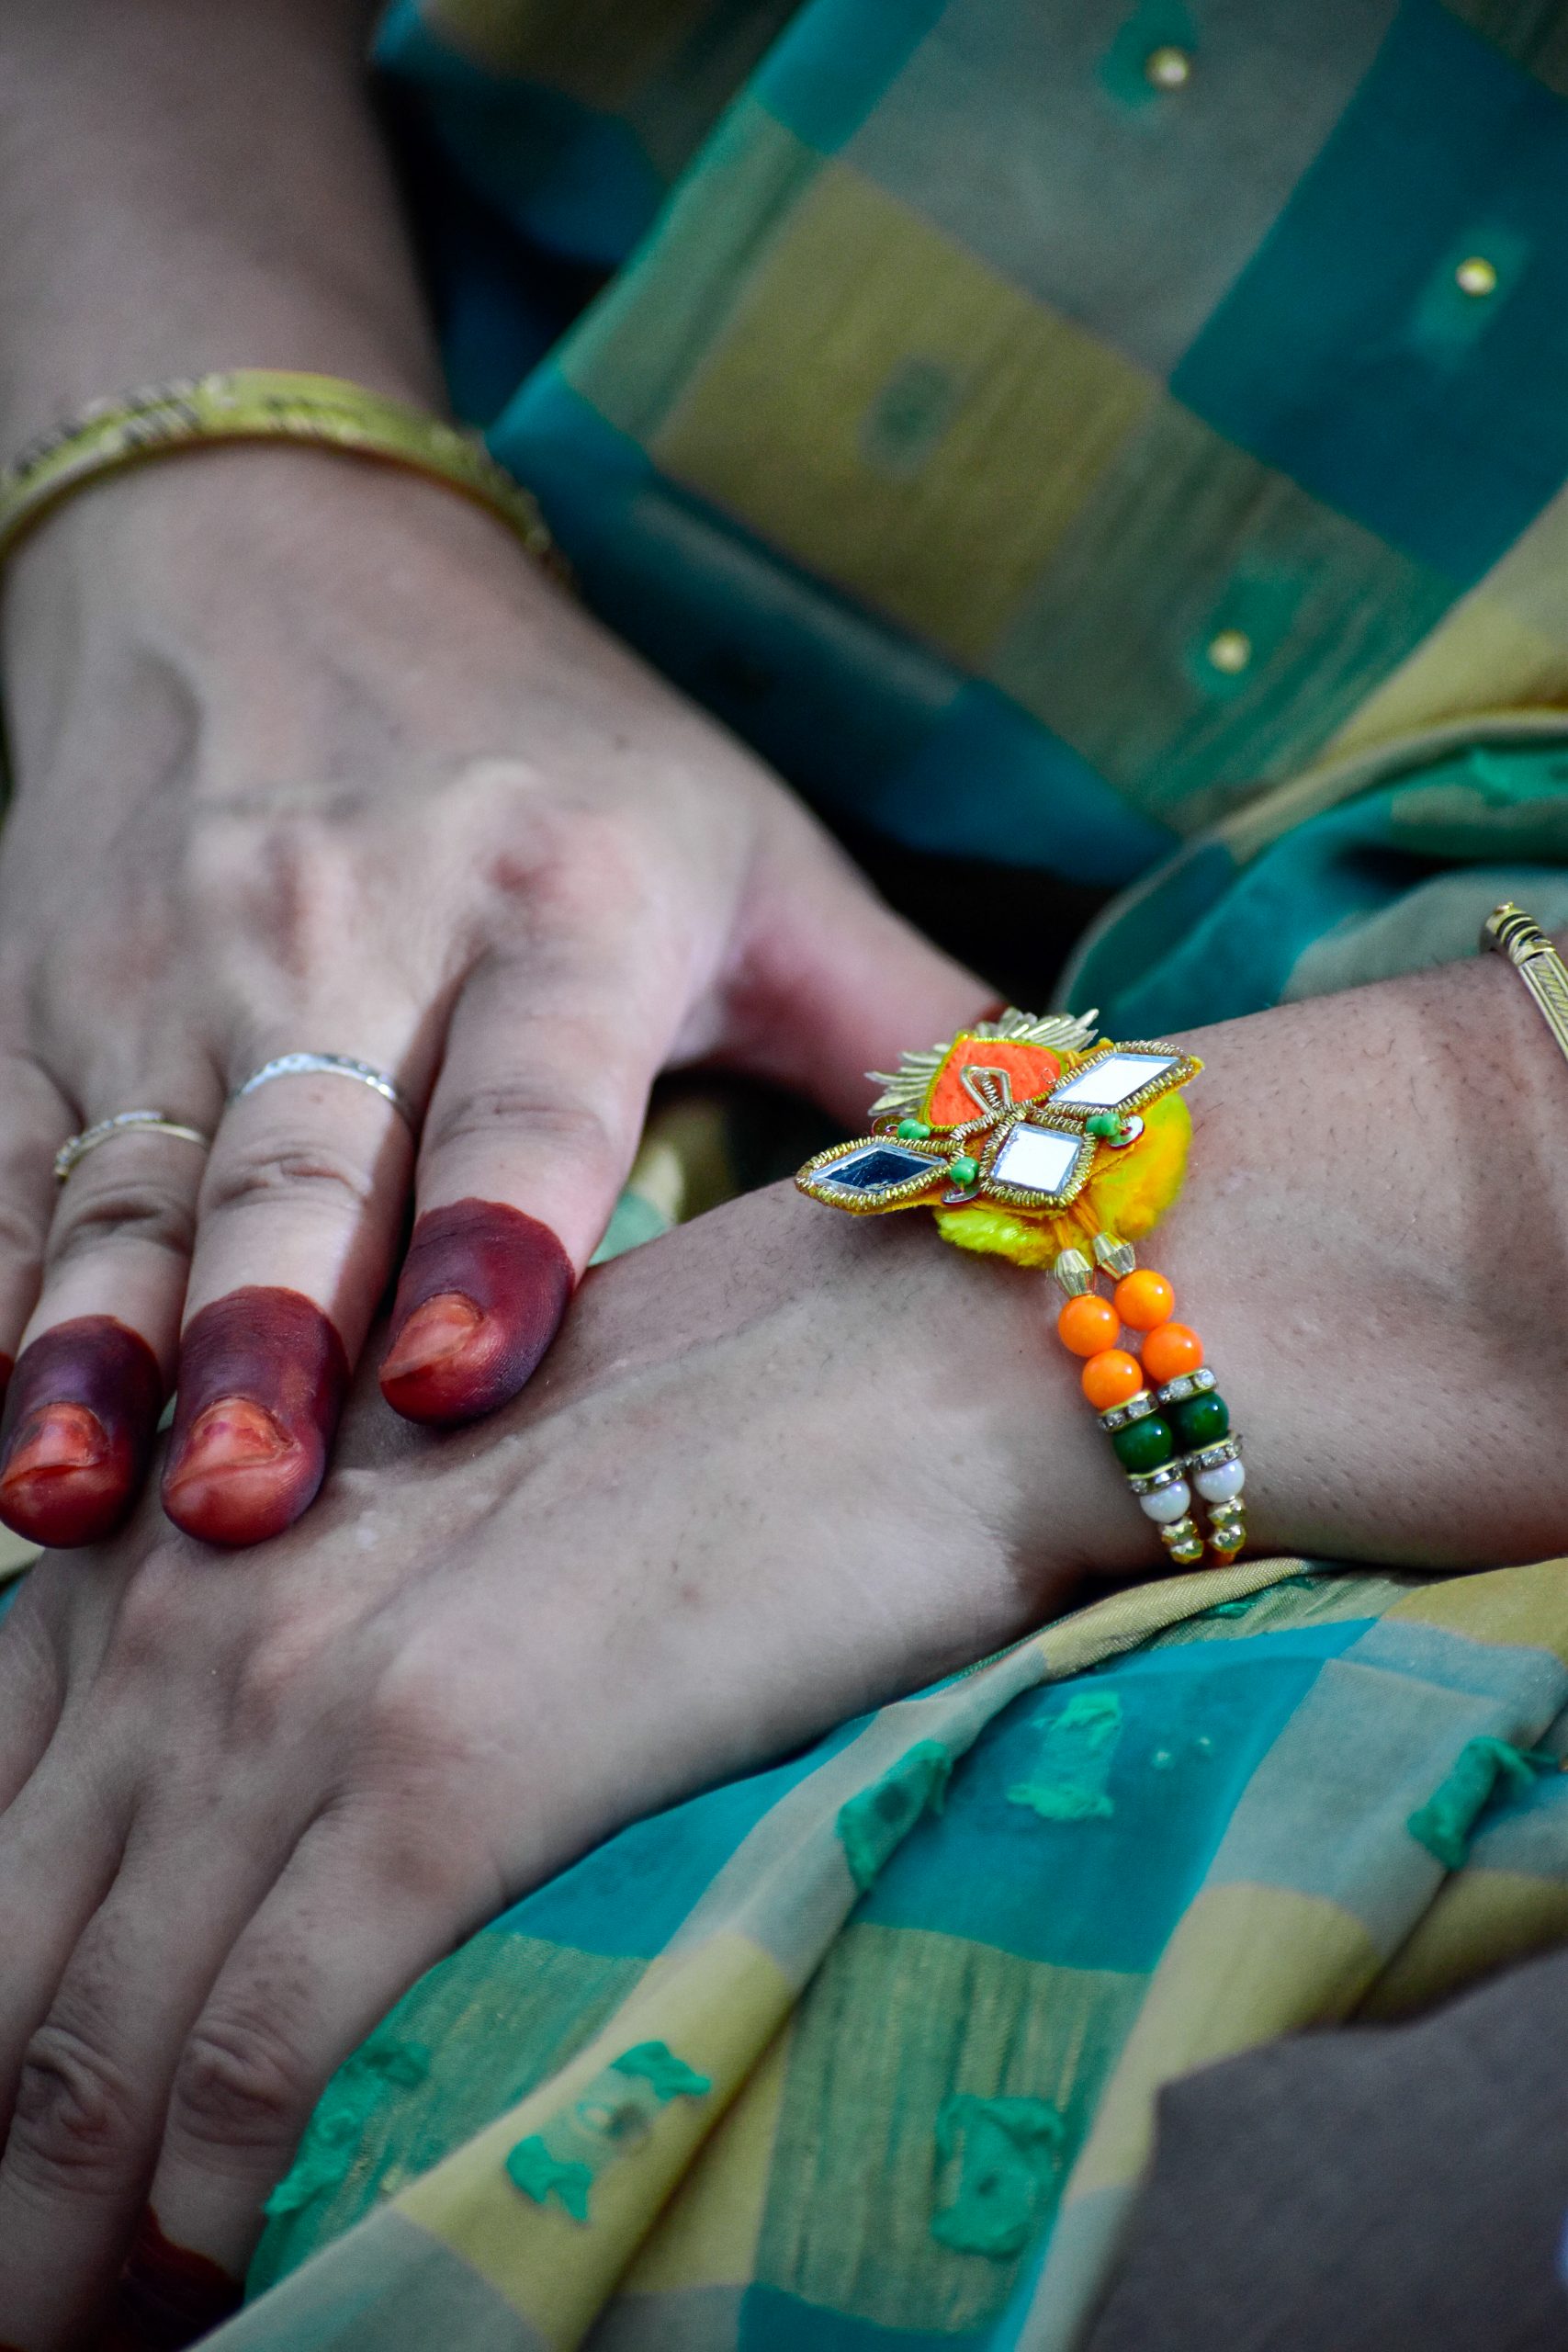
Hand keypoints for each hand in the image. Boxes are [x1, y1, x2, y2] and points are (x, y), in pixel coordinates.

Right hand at [0, 450, 984, 1548]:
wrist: (267, 553)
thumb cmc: (558, 745)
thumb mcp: (755, 853)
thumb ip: (914, 1030)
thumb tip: (1118, 1191)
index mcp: (563, 900)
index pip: (529, 1089)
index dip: (499, 1230)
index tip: (458, 1377)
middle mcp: (352, 923)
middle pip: (307, 1155)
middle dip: (270, 1328)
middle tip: (244, 1506)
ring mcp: (168, 962)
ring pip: (134, 1177)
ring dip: (98, 1340)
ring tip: (72, 1499)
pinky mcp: (30, 989)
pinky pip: (5, 1158)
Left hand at [0, 1176, 1095, 2344]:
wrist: (918, 1361)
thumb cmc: (710, 1426)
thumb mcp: (437, 1506)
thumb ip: (301, 1623)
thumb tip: (243, 1833)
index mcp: (174, 1531)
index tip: (8, 2124)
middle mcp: (189, 1602)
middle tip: (9, 2295)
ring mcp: (307, 1683)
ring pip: (90, 2030)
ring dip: (53, 2228)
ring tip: (68, 2340)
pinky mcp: (446, 1770)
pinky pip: (257, 2043)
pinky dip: (202, 2196)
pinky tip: (204, 2281)